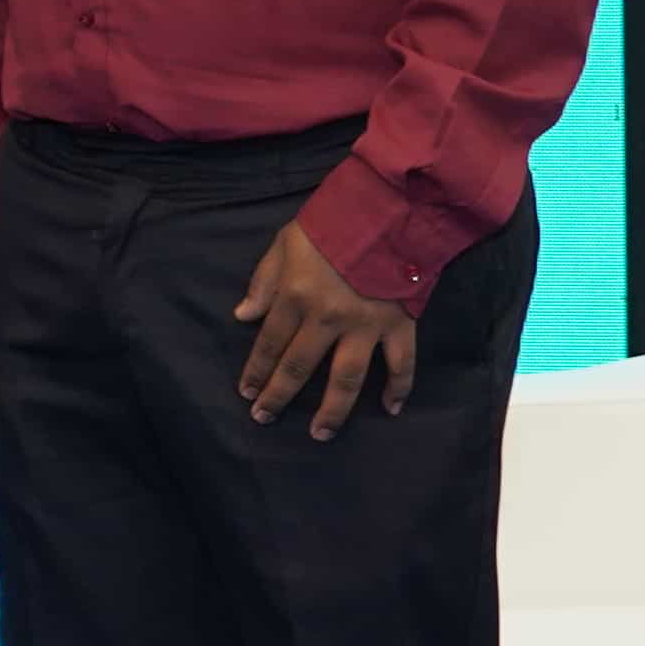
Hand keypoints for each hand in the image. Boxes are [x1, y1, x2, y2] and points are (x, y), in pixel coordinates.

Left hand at [232, 216, 419, 434]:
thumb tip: (243, 316)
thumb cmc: (332, 225)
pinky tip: (389, 409)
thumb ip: (263, 282)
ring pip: (346, 378)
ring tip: (320, 434)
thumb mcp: (285, 244)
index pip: (269, 343)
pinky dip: (398, 389)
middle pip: (299, 367)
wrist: (388, 211)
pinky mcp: (400, 325)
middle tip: (265, 418)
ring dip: (332, 410)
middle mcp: (327, 318)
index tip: (247, 393)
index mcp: (295, 297)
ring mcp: (366, 326)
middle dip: (279, 396)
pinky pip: (401, 364)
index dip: (256, 371)